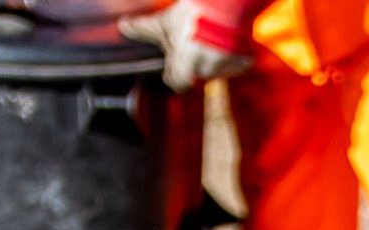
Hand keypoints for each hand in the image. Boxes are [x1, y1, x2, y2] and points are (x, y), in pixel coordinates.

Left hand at [122, 3, 252, 89]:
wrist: (225, 3)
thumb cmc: (191, 14)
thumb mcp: (164, 21)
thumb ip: (143, 29)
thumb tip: (123, 26)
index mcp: (185, 66)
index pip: (177, 83)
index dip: (173, 74)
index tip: (172, 64)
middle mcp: (206, 72)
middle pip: (196, 75)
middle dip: (193, 62)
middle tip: (192, 43)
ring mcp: (228, 68)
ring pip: (216, 70)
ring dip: (213, 59)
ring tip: (209, 39)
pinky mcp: (245, 62)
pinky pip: (237, 65)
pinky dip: (233, 56)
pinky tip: (227, 41)